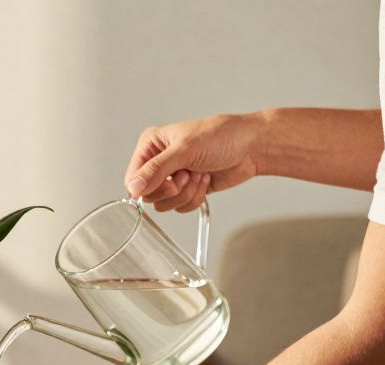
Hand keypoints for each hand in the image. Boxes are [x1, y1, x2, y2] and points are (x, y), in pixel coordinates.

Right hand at [125, 112, 264, 211]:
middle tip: (187, 174)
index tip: (167, 183)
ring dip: (186, 193)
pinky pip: (181, 207)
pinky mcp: (187, 189)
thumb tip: (134, 188)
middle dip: (173, 189)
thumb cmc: (221, 136)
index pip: (133, 178)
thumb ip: (156, 169)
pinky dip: (196, 197)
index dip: (147, 187)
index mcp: (151, 145)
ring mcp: (173, 177)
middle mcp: (159, 162)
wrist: (251, 147)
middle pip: (149, 194)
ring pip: (165, 204)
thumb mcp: (185, 150)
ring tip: (199, 174)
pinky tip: (205, 179)